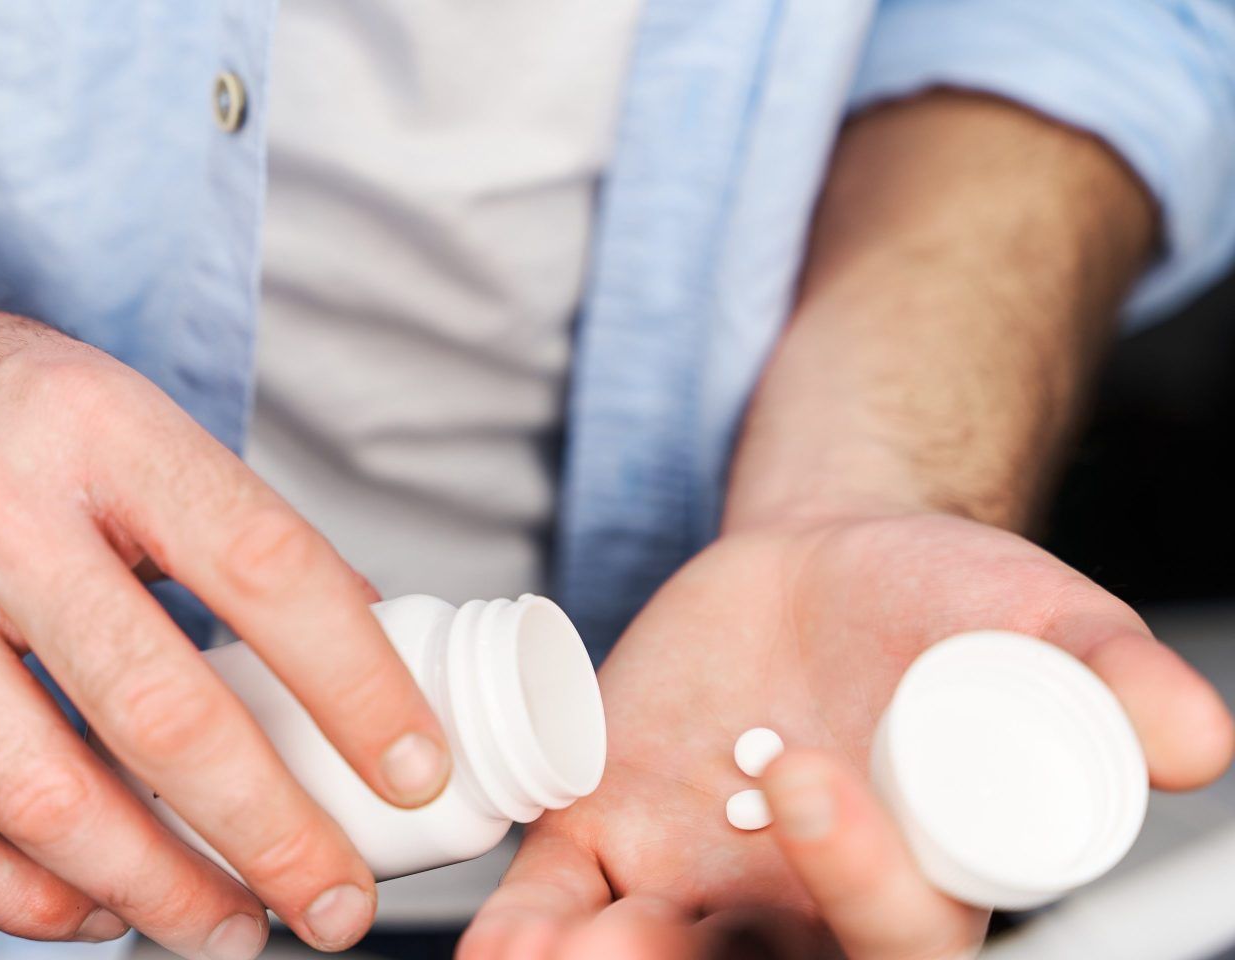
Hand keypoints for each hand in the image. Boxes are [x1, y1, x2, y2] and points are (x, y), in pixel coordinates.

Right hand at [0, 276, 450, 955]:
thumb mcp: (140, 423)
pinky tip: (93, 910)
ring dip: (155, 890)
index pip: (268, 571)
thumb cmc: (11, 411)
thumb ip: (240, 536)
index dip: (360, 689)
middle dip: (271, 834)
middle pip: (159, 711)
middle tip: (337, 903)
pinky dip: (17, 899)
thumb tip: (361, 665)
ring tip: (231, 929)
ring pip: (40, 794)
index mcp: (102, 428)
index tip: (416, 774)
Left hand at [460, 511, 1233, 957]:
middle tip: (628, 945)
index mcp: (914, 877)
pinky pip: (558, 898)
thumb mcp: (1035, 622)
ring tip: (546, 956)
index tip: (811, 781)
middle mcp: (799, 906)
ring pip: (642, 956)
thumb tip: (1192, 736)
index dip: (857, 880)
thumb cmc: (942, 609)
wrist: (824, 568)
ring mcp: (694, 878)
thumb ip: (1101, 679)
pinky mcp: (607, 832)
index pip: (894, 930)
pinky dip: (523, 926)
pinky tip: (495, 936)